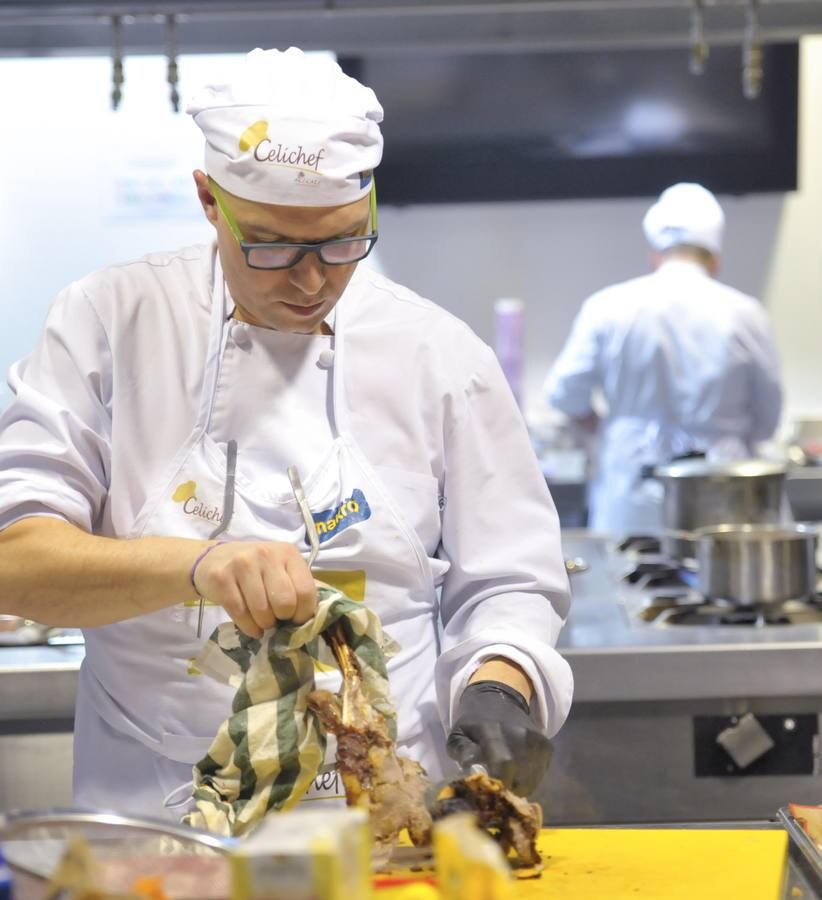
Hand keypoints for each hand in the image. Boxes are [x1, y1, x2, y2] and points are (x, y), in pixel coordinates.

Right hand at [191, 541, 316, 637]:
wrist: (212, 559)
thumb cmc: (256, 569)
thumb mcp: (281, 568)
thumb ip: (300, 586)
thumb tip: (323, 614)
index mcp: (288, 553)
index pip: (306, 591)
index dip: (303, 613)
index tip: (295, 619)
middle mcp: (267, 555)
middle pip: (285, 603)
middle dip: (281, 619)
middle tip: (276, 618)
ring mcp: (242, 564)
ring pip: (262, 612)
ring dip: (263, 624)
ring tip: (261, 620)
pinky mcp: (221, 578)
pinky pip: (240, 614)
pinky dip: (248, 627)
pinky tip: (250, 625)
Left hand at [446, 680, 552, 796]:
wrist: (500, 698)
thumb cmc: (474, 722)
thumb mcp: (458, 733)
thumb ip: (461, 752)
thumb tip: (471, 772)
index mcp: (492, 730)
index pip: (501, 764)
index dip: (498, 783)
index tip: (490, 791)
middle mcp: (518, 734)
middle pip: (519, 776)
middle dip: (508, 789)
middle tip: (499, 790)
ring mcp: (534, 739)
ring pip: (531, 779)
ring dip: (519, 787)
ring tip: (507, 782)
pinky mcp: (546, 745)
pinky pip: (540, 773)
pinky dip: (530, 780)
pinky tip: (518, 773)